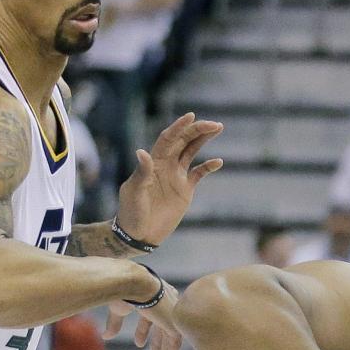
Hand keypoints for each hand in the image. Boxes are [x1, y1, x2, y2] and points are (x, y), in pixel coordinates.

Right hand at [103, 279, 183, 349]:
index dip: (144, 331)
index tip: (139, 344)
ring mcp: (171, 313)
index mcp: (153, 297)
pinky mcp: (174, 322)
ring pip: (171, 335)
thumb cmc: (124, 291)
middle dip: (158, 342)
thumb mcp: (118, 309)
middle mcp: (166, 304)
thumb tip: (106, 337)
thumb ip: (115, 323)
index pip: (150, 317)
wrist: (135, 283)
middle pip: (162, 327)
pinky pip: (175, 342)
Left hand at [117, 113, 224, 244]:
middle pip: (183, 141)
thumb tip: (142, 152)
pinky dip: (208, 166)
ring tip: (218, 128)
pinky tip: (218, 162)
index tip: (191, 116)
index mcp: (153, 162)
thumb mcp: (134, 191)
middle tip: (214, 124)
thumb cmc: (131, 212)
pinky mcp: (185, 190)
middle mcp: (166, 165)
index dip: (179, 127)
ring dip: (203, 140)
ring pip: (192, 152)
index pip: (168, 139)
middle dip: (197, 130)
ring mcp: (176, 176)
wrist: (139, 233)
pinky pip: (199, 173)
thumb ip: (141, 172)